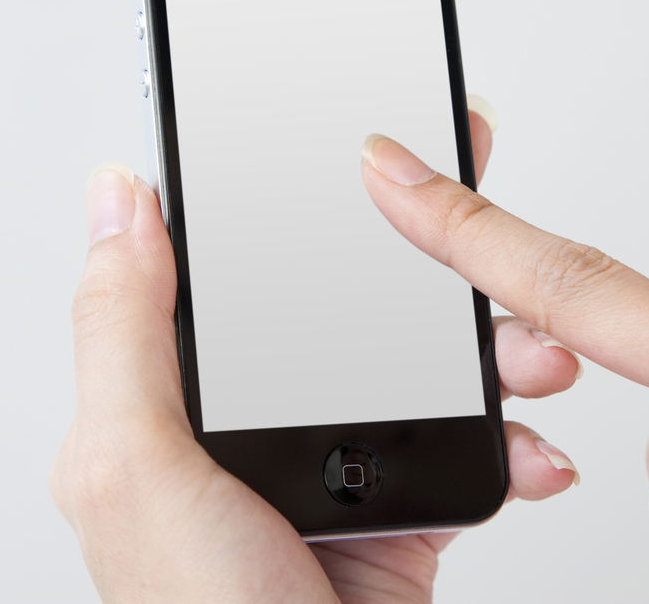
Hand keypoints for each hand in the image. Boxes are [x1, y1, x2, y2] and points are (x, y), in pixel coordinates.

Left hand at [51, 104, 580, 603]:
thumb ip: (125, 331)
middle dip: (426, 266)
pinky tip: (530, 444)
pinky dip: (512, 440)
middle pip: (348, 303)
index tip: (362, 140)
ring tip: (531, 354)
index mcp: (176, 401)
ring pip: (423, 366)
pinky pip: (467, 446)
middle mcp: (255, 423)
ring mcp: (333, 465)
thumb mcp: (134, 467)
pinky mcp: (400, 510)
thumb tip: (118, 199)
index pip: (237, 264)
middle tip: (479, 222)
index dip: (296, 196)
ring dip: (490, 348)